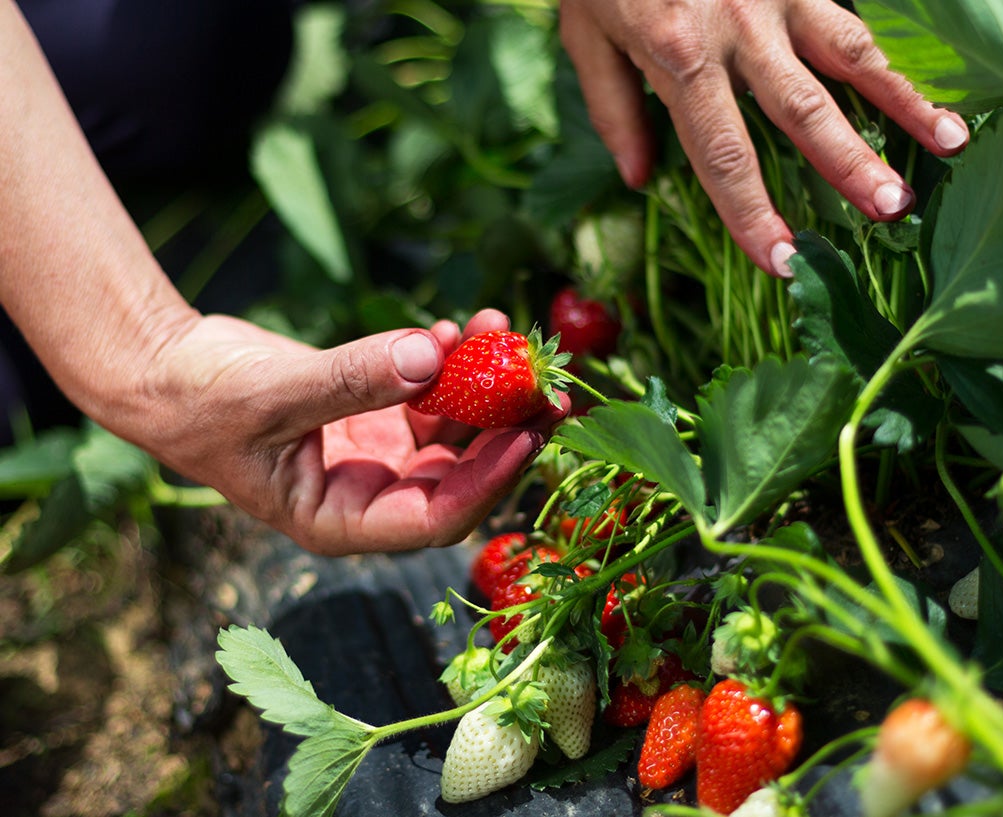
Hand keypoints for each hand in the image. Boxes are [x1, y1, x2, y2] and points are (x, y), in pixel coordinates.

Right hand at [138, 309, 565, 555]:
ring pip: (454, 430)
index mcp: (342, 521)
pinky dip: (449, 362)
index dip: (487, 482)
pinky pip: (432, 395)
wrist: (166, 368)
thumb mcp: (273, 393)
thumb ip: (352, 378)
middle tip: (550, 388)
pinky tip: (457, 326)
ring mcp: (377, 455)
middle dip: (506, 431)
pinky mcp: (377, 415)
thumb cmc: (200, 400)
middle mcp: (370, 494)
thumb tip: (435, 356)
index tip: (527, 437)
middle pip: (461, 475)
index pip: (434, 518)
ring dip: (483, 384)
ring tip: (501, 328)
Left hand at [559, 0, 969, 276]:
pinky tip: (925, 97)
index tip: (785, 262)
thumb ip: (615, 109)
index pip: (722, 154)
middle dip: (851, 164)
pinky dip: (888, 63)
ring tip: (950, 146)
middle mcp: (737, 28)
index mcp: (678, 53)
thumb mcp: (586, 34)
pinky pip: (849, 21)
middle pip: (804, 109)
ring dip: (902, 104)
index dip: (754, 214)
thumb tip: (641, 179)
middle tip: (894, 211)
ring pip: (851, 55)